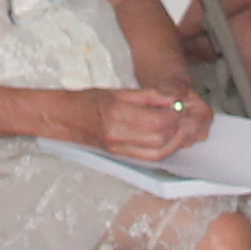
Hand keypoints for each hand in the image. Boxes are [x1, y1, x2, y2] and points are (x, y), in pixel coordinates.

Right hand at [70, 86, 214, 162]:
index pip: (157, 120)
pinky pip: (149, 158)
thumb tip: (173, 97)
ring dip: (175, 140)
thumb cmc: (89, 101)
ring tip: (180, 127)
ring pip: (158, 151)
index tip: (183, 106)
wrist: (65, 118)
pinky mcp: (120, 156)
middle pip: (160, 138)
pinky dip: (165, 149)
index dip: (175, 115)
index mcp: (117, 113)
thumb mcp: (119, 91)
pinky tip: (169, 138)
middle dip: (179, 128)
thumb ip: (148, 96)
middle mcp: (118, 135)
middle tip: (185, 116)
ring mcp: (119, 148)